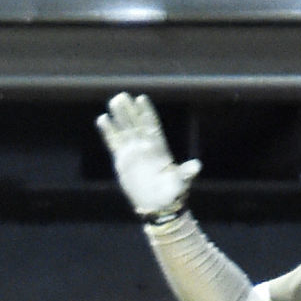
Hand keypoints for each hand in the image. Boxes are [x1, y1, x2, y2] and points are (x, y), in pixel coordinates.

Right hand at [95, 92, 201, 221]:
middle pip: (136, 124)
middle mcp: (145, 146)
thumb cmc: (173, 192)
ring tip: (113, 101)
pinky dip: (109, 131)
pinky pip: (114, 143)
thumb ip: (186, 172)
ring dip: (119, 117)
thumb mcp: (181, 182)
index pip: (151, 126)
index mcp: (159, 148)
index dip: (146, 113)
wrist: (159, 204)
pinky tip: (103, 119)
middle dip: (130, 110)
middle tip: (122, 96)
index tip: (141, 99)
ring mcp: (133, 152)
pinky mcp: (123, 161)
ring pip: (124, 130)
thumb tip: (197, 166)